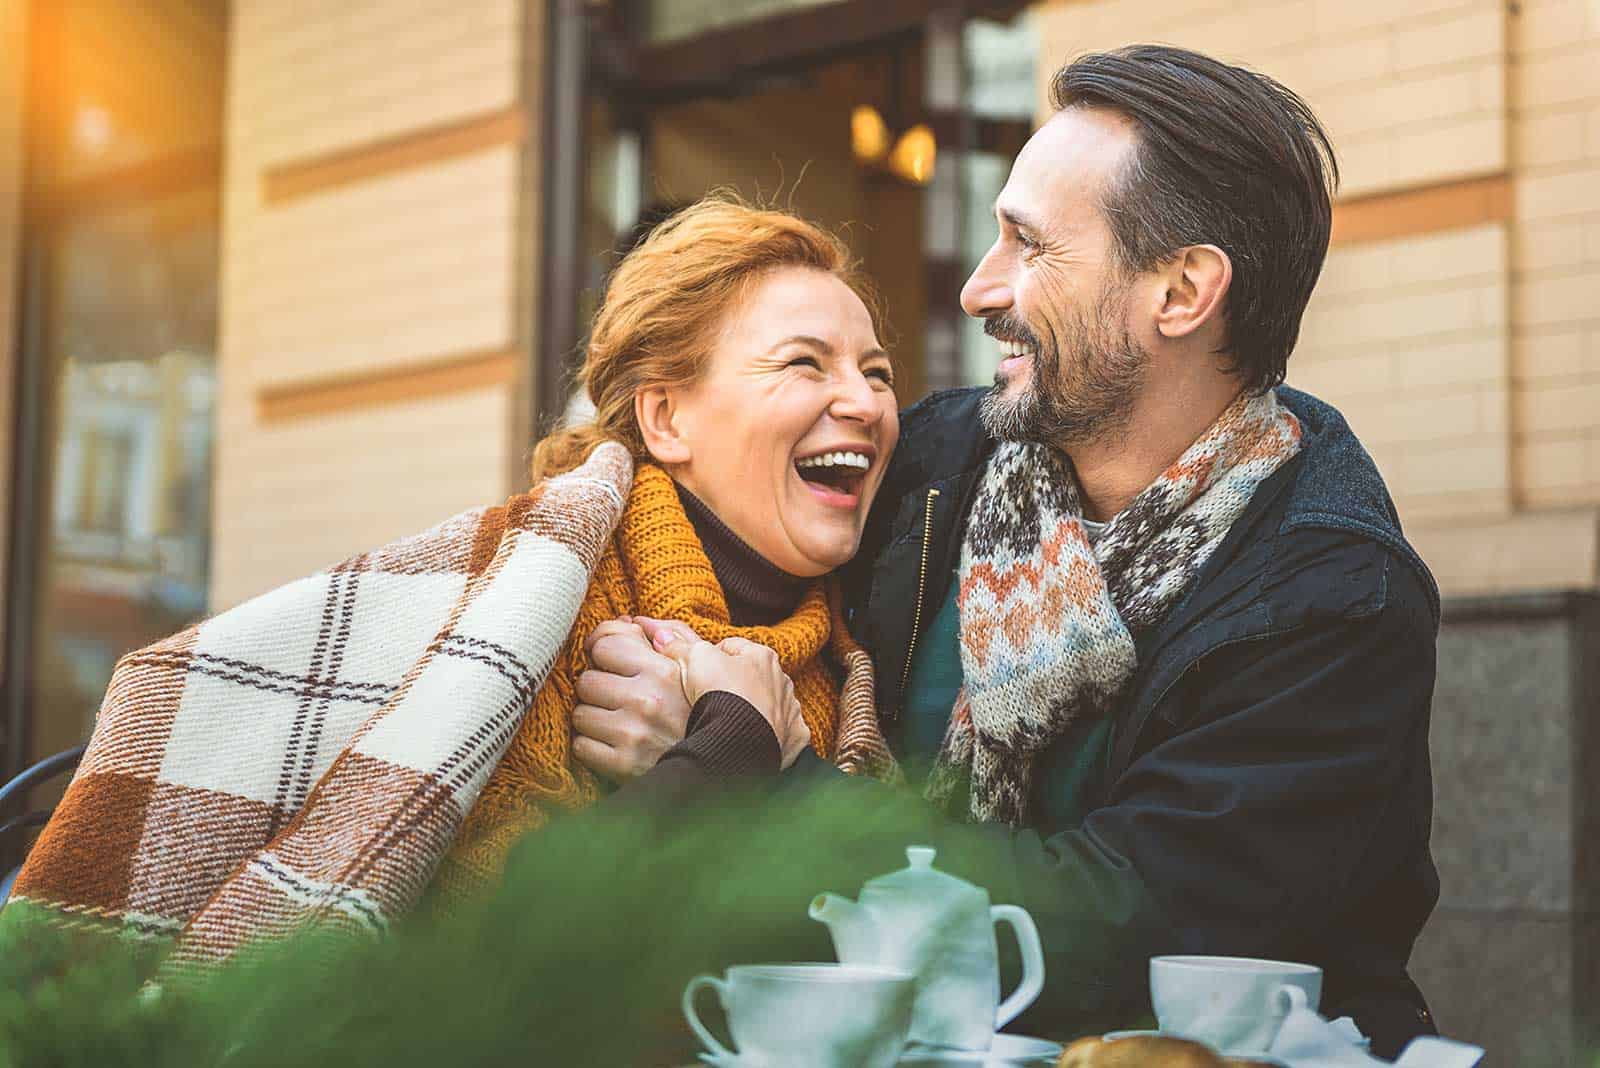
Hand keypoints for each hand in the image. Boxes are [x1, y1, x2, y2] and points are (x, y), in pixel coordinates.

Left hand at [570, 617, 691, 781]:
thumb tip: (628, 619)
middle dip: (598, 688)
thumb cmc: (702, 710)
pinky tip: (613, 744)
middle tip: (616, 697)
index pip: (605, 644)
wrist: (718, 766)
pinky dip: (592, 747)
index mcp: (664, 670)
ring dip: (593, 718)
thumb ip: (668, 636)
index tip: (603, 658)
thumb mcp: (696, 667)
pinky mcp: (624, 765)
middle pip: (586, 680)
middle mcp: (647, 699)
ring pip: (580, 714)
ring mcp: (633, 733)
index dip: (601, 650)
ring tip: (616, 722)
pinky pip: (581, 746)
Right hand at [633, 617, 810, 768]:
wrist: (739, 740)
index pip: (730, 648)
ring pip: (768, 704)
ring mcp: (790, 709)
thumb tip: (662, 636)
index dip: (708, 659)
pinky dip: (769, 735)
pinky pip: (782, 732)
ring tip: (726, 721)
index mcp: (762, 655)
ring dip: (752, 709)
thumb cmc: (720, 694)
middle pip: (751, 676)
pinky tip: (751, 739)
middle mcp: (782, 680)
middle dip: (732, 684)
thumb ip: (680, 646)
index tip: (694, 673)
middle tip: (707, 699)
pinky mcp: (793, 736)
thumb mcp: (694, 660)